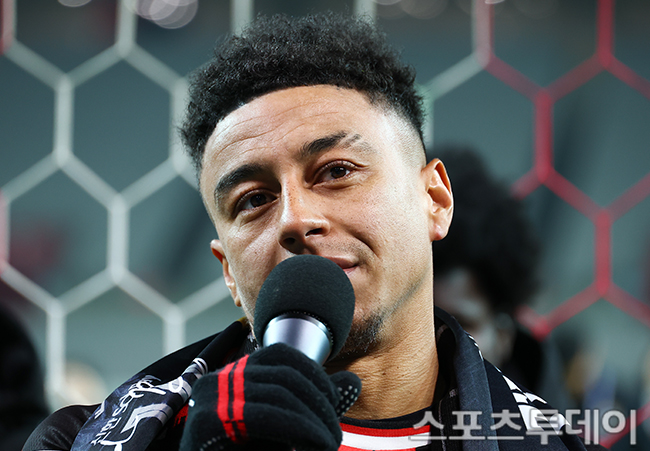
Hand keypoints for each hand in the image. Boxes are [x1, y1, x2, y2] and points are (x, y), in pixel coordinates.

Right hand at [179, 343, 360, 450]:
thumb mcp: (285, 426)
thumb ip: (315, 404)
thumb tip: (354, 381)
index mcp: (237, 372)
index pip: (283, 354)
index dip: (315, 374)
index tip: (333, 402)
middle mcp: (221, 377)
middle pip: (285, 374)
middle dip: (320, 402)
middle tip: (335, 435)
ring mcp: (212, 398)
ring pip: (280, 394)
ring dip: (314, 421)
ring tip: (329, 445)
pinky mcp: (207, 422)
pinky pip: (266, 416)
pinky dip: (300, 430)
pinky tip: (316, 446)